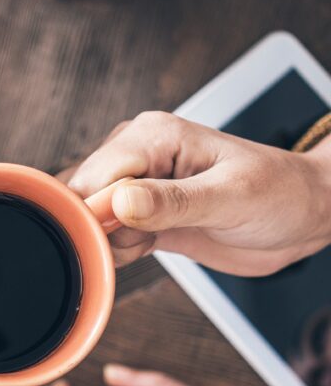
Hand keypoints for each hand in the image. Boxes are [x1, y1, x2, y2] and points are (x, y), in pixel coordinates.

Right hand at [67, 111, 330, 273]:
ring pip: (88, 218)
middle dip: (100, 229)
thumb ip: (174, 202)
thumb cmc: (281, 195)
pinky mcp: (139, 213)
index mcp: (154, 135)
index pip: (96, 173)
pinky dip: (116, 251)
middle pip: (82, 195)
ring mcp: (136, 184)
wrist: (303, 216)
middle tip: (141, 242)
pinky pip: (105, 234)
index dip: (96, 211)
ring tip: (149, 243)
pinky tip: (146, 248)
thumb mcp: (233, 198)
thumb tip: (119, 203)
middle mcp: (137, 154)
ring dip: (108, 242)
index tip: (118, 237)